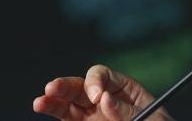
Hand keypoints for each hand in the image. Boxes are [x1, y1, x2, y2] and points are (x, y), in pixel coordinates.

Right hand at [33, 64, 173, 120]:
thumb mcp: (151, 117)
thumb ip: (127, 110)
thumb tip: (104, 99)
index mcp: (123, 88)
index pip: (102, 75)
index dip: (95, 82)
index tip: (97, 97)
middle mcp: (103, 98)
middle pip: (80, 87)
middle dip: (65, 86)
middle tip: (52, 88)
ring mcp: (91, 115)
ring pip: (68, 105)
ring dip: (53, 102)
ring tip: (40, 102)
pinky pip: (69, 120)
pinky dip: (55, 113)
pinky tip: (44, 107)